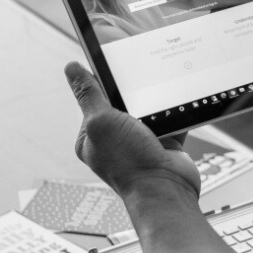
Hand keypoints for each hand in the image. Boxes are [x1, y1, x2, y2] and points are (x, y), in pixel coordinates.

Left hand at [64, 62, 200, 198]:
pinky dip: (176, 112)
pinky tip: (180, 103)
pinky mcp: (165, 143)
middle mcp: (115, 140)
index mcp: (92, 136)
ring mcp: (141, 142)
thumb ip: (89, 94)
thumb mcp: (101, 121)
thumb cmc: (129, 164)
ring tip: (160, 93)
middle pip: (123, 103)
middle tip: (142, 76)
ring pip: (149, 110)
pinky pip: (171, 119)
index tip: (114, 62)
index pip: (94, 100)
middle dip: (133, 91)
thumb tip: (72, 68)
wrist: (166, 190)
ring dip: (156, 102)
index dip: (103, 81)